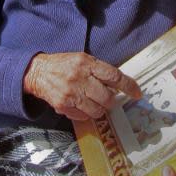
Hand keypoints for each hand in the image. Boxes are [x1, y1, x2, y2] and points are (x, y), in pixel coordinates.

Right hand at [24, 52, 141, 120]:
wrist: (38, 72)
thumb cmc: (64, 65)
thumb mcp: (82, 59)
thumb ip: (99, 70)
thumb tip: (119, 85)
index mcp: (87, 63)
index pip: (114, 76)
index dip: (128, 86)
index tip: (137, 93)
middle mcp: (80, 78)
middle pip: (107, 98)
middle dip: (111, 101)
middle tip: (108, 99)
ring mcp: (71, 93)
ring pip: (97, 111)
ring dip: (99, 109)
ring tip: (92, 102)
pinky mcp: (63, 106)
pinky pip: (83, 117)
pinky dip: (85, 113)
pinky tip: (80, 105)